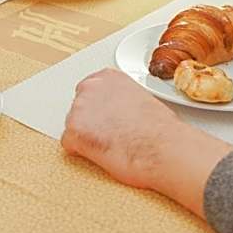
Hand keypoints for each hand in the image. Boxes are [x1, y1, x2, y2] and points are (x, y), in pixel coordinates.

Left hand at [62, 68, 232, 216]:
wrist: (162, 148)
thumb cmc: (160, 129)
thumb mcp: (141, 100)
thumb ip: (121, 100)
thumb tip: (118, 113)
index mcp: (108, 77)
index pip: (91, 91)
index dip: (100, 111)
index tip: (107, 119)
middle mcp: (90, 87)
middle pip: (79, 108)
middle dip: (91, 122)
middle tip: (110, 135)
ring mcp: (79, 108)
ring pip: (74, 126)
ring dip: (87, 137)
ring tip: (110, 146)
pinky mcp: (73, 131)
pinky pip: (69, 144)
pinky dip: (82, 152)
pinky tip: (101, 154)